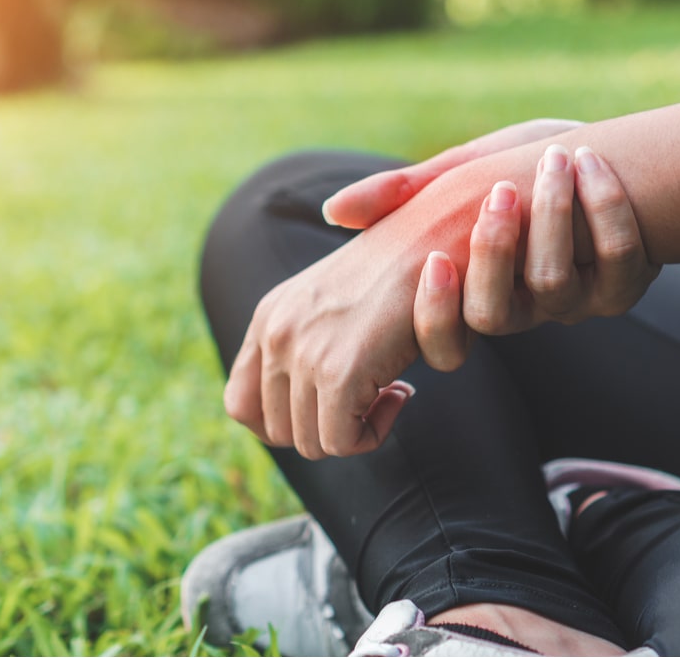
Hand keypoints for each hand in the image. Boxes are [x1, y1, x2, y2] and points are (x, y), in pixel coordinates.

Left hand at [224, 138, 598, 460]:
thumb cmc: (401, 270)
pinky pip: (344, 442)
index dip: (283, 424)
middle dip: (326, 428)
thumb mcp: (334, 302)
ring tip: (390, 389)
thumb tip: (296, 403)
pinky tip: (401, 391)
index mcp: (269, 317)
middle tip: (370, 398)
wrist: (439, 237)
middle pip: (277, 432)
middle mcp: (276, 334)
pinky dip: (375, 432)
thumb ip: (305, 343)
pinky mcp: (340, 372)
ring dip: (354, 429)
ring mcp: (304, 352)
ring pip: (312, 443)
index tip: (329, 411)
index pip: (240, 406)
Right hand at [414, 145, 661, 370]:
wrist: (593, 157)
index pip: (443, 342)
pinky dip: (607, 208)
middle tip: (499, 193)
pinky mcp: (624, 281)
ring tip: (554, 159)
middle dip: (493, 254)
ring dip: (552, 217)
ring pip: (554, 285)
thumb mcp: (455, 178)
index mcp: (470, 295)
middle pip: (494, 315)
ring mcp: (572, 301)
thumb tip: (333, 211)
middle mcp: (519, 309)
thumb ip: (403, 195)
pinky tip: (592, 162)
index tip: (437, 258)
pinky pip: (619, 260)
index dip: (436, 314)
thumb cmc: (514, 170)